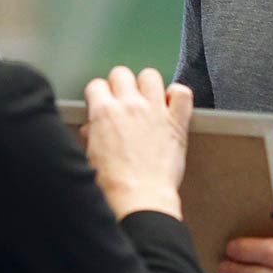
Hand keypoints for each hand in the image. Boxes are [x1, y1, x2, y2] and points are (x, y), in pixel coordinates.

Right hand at [83, 67, 193, 220]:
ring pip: (150, 75)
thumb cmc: (114, 186)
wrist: (139, 199)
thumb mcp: (90, 158)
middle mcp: (129, 105)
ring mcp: (154, 111)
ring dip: (147, 85)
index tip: (102, 103)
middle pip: (121, 73)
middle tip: (122, 100)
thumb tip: (91, 132)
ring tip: (146, 99)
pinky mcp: (176, 121)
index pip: (96, 85)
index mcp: (103, 113)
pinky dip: (177, 95)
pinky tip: (171, 104)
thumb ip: (91, 138)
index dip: (98, 94)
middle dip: (119, 85)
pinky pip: (182, 93)